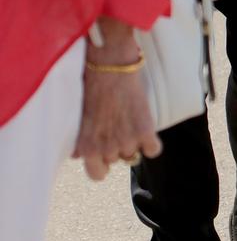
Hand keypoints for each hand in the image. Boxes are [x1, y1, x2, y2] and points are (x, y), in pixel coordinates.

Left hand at [73, 19, 160, 180]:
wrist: (110, 65)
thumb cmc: (92, 86)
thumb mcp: (80, 118)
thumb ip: (80, 141)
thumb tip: (79, 156)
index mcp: (87, 148)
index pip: (97, 175)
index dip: (103, 165)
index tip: (106, 152)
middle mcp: (106, 149)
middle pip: (118, 160)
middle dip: (118, 145)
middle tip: (118, 124)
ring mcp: (127, 141)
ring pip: (134, 153)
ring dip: (134, 140)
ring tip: (129, 118)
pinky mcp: (145, 131)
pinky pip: (153, 149)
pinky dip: (152, 141)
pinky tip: (146, 126)